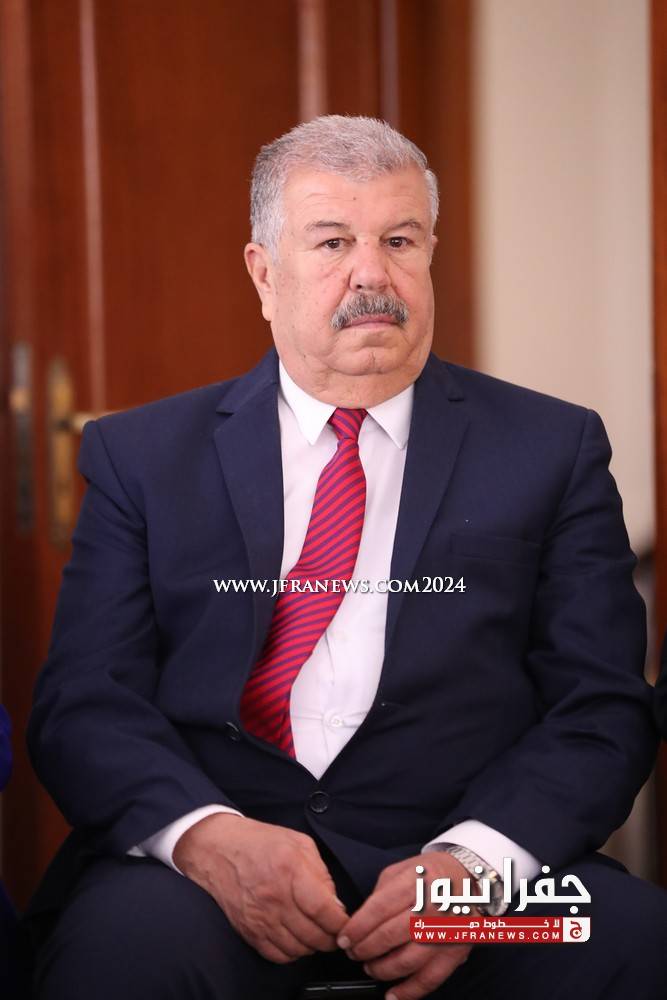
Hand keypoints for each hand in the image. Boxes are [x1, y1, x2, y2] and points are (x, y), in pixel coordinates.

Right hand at [173, 813, 347, 962]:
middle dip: (331, 937)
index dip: (340, 923)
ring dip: (312, 946)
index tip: (345, 923)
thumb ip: (322, 874)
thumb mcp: (299, 843)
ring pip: (298, 949)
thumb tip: (335, 905)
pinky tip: (296, 938)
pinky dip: (292, 953)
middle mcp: (274, 898)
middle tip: (335, 931)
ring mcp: (259, 918)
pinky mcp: (248, 931)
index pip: (324, 910)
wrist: (218, 850)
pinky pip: (277, 955)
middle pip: (313, 935)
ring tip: (316, 934)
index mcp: (290, 871)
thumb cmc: (260, 842)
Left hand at [337, 853, 473, 999]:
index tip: (344, 938)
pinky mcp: (455, 951)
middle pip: (390, 935)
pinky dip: (409, 991)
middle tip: (353, 953)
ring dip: (382, 969)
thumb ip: (380, 894)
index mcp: (415, 882)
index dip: (357, 927)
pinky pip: (430, 978)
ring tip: (370, 967)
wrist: (468, 879)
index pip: (379, 908)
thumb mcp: (401, 870)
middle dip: (365, 948)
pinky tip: (392, 995)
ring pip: (408, 960)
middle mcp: (432, 907)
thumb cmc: (429, 875)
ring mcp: (445, 932)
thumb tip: (359, 922)